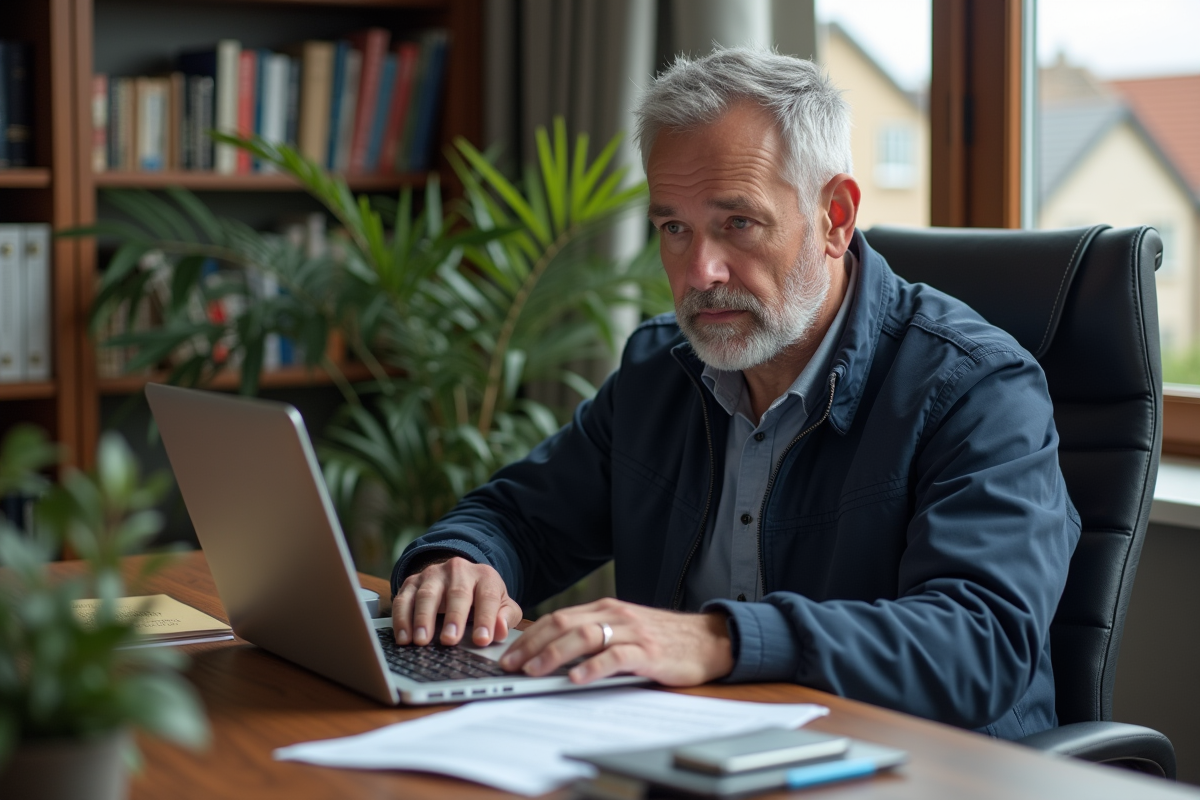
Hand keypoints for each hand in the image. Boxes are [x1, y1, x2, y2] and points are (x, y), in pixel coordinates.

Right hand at [391, 556, 522, 646]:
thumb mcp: (501, 603)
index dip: (486, 618)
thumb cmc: (481, 597)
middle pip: (457, 593)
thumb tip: (501, 630)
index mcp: (485, 576)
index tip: (482, 640)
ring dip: (423, 619)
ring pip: (427, 594)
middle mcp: (459, 570)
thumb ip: (506, 616)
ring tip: (422, 641)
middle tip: (450, 640)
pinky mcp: (412, 581)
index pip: (487, 596)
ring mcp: (433, 574)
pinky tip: (403, 638)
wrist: (458, 576)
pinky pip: (404, 599)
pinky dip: (402, 619)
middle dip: (453, 618)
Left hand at [499, 597, 732, 686]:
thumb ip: (596, 637)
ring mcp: (632, 632)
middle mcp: (615, 615)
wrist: (708, 640)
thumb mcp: (625, 630)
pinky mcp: (649, 652)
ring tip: (535, 671)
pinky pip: (616, 657)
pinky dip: (593, 667)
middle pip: (564, 624)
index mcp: (605, 609)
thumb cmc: (664, 639)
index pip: (558, 618)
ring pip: (585, 637)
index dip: (530, 636)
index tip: (509, 655)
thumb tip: (554, 653)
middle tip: (511, 665)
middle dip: (533, 645)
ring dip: (555, 654)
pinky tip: (577, 678)